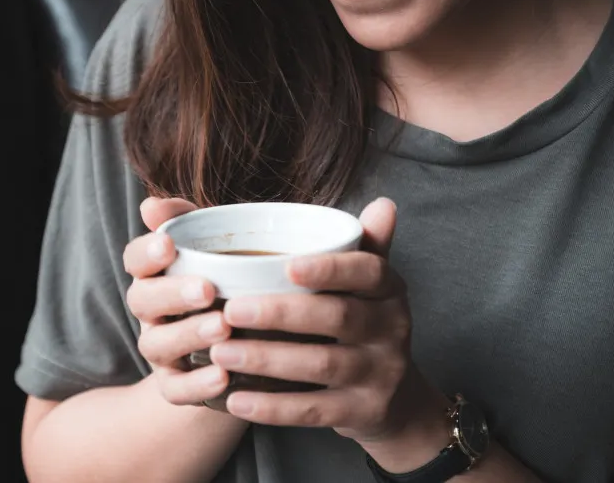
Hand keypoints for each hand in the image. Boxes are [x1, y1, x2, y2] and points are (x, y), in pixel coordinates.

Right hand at [123, 197, 232, 406]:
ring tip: (223, 328)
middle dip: (171, 294)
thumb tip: (151, 205)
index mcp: (156, 275)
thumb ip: (188, 223)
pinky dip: (196, 385)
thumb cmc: (226, 281)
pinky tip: (223, 377)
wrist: (236, 346)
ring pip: (157, 344)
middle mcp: (150, 312)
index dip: (147, 253)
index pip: (136, 259)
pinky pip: (175, 390)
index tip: (168, 245)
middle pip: (142, 301)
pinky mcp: (174, 385)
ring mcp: (161, 349)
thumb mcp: (214, 248)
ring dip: (187, 335)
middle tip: (207, 290)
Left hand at [209, 198, 450, 447]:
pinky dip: (273, 407)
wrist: (394, 399)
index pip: (369, 271)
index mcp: (390, 290)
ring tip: (219, 352)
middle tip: (229, 310)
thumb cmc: (362, 325)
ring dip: (267, 359)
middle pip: (337, 317)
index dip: (330, 269)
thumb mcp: (368, 286)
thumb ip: (363, 245)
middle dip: (280, 314)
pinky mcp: (363, 412)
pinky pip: (314, 411)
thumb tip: (382, 201)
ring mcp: (381, 374)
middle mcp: (393, 329)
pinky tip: (235, 400)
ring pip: (320, 366)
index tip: (286, 267)